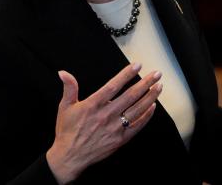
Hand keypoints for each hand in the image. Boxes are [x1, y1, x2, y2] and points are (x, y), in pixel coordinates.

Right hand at [45, 63, 161, 183]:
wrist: (70, 156)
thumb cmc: (67, 130)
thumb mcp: (65, 106)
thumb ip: (69, 87)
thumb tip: (63, 73)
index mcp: (93, 104)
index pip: (113, 86)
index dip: (126, 75)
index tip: (137, 66)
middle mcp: (106, 115)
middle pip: (130, 96)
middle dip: (145, 83)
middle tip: (156, 74)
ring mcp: (115, 128)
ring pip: (137, 110)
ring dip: (150, 97)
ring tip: (159, 87)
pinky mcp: (120, 139)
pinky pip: (137, 126)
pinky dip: (146, 116)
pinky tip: (152, 107)